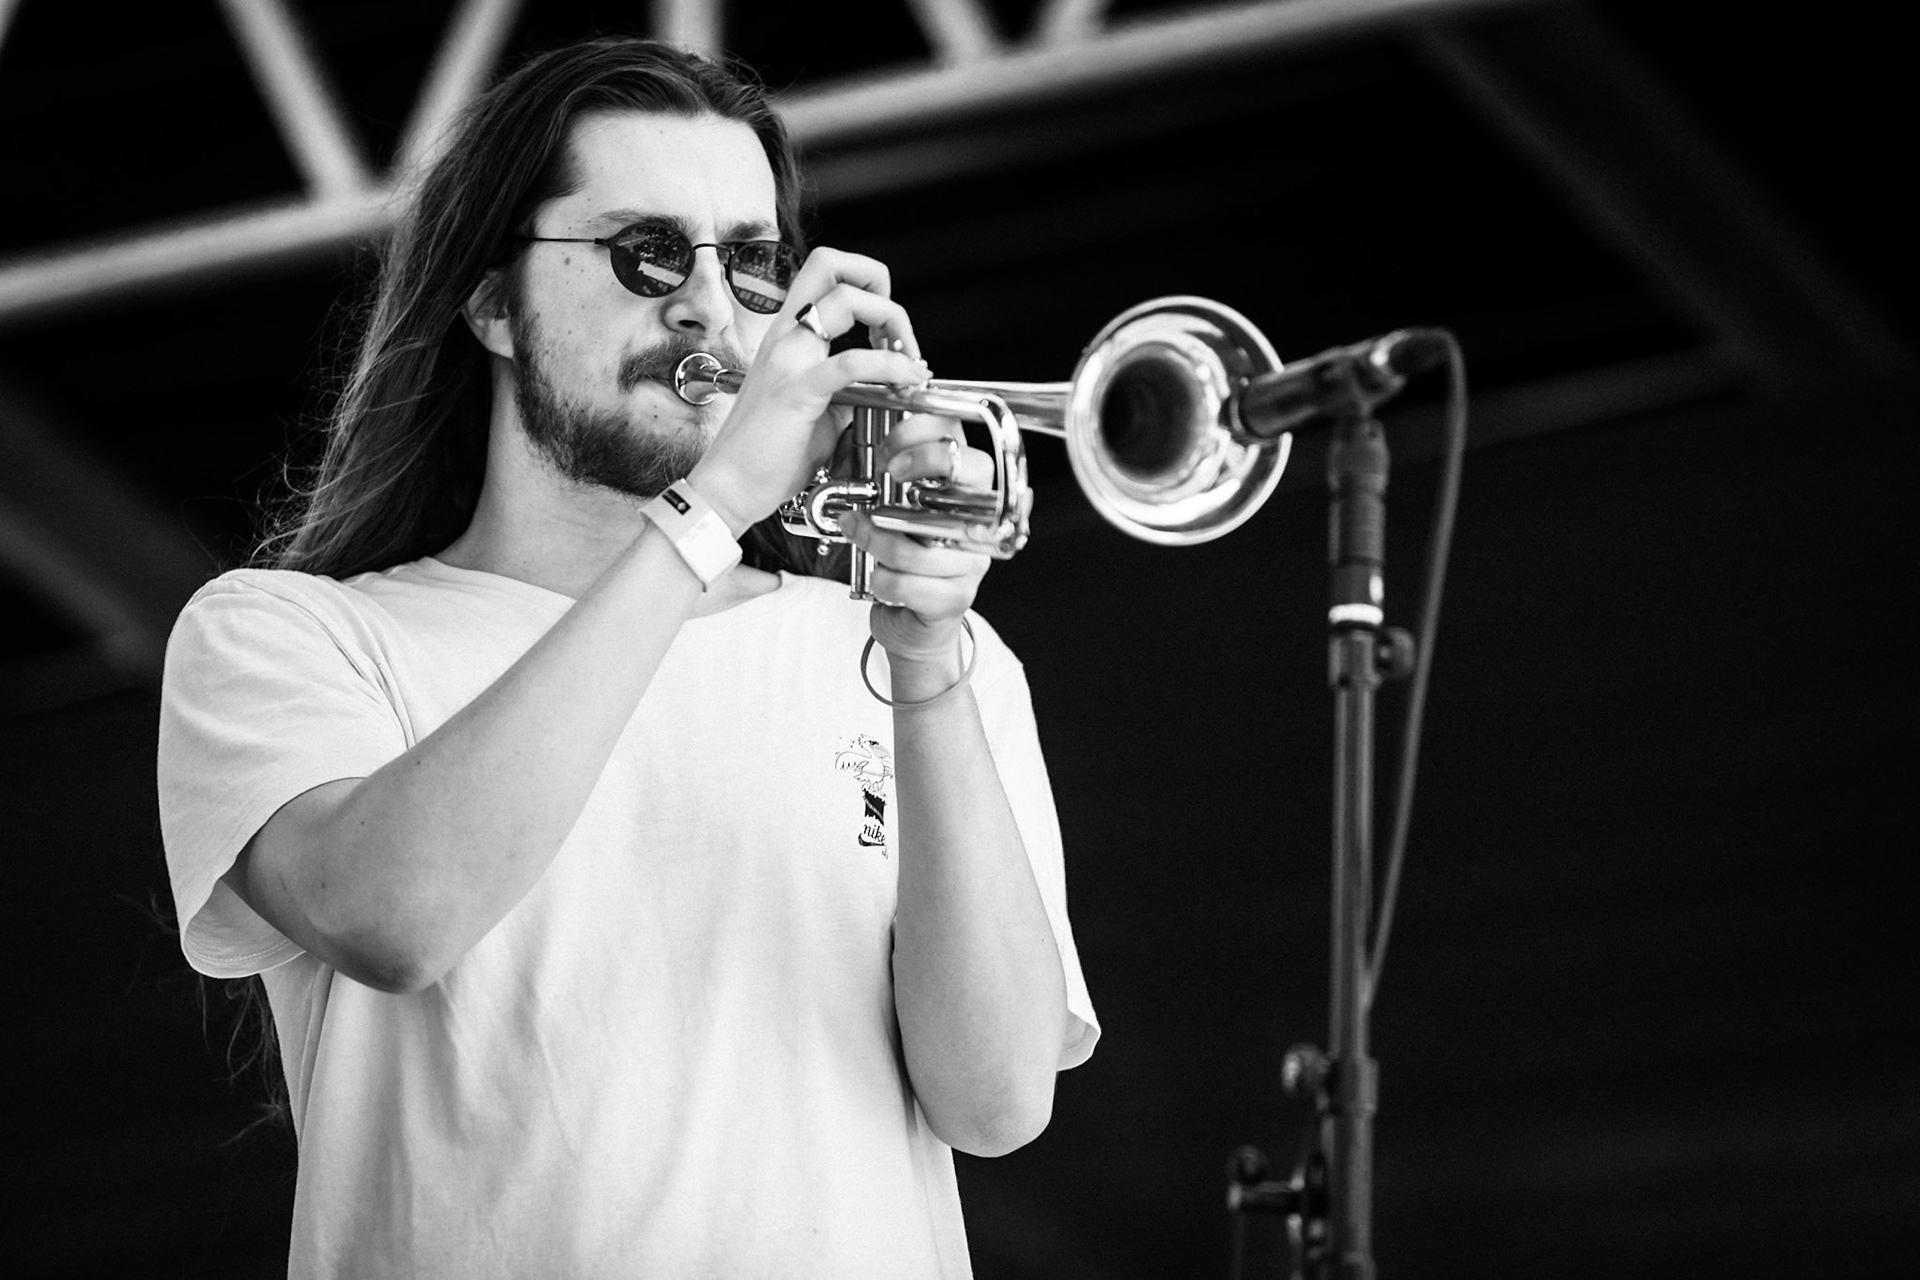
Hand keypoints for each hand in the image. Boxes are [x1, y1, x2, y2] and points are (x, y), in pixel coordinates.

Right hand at [688, 247, 928, 533]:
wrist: (728, 488)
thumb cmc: (764, 456)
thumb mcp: (817, 413)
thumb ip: (847, 394)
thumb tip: (882, 389)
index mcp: (786, 336)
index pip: (824, 273)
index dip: (866, 287)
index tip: (887, 332)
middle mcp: (784, 336)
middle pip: (831, 263)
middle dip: (879, 283)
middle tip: (899, 334)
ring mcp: (787, 359)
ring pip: (846, 299)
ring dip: (892, 320)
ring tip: (909, 361)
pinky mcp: (796, 391)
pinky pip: (850, 362)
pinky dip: (890, 367)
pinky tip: (906, 383)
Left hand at [840, 412, 996, 674]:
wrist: (913, 622)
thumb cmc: (904, 558)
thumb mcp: (897, 506)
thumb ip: (891, 472)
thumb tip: (860, 433)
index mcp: (964, 488)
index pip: (960, 438)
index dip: (922, 432)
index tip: (887, 448)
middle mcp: (979, 519)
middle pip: (973, 472)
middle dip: (924, 462)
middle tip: (889, 473)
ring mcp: (972, 560)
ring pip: (924, 539)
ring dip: (877, 537)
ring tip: (856, 531)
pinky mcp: (956, 597)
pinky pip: (912, 583)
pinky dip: (883, 580)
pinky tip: (877, 576)